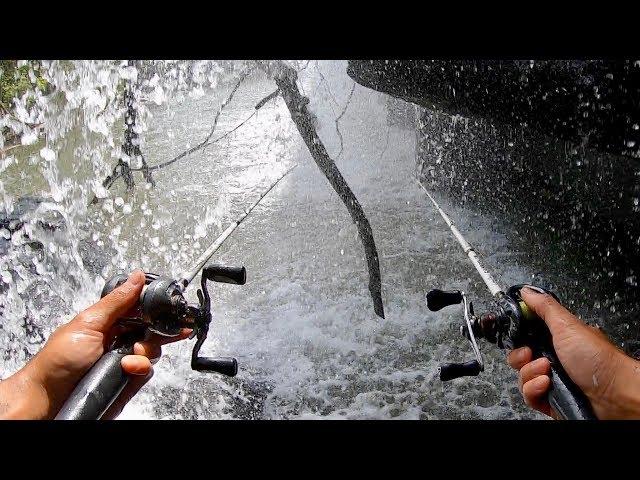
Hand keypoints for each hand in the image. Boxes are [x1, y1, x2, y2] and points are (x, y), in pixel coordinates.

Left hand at [0, 269, 190, 419]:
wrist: (49, 399)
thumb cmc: (58, 362)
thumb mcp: (88, 323)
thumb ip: (116, 302)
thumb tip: (136, 277)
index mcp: (109, 322)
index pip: (140, 310)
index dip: (156, 309)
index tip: (171, 308)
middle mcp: (119, 341)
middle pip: (152, 330)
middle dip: (155, 333)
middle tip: (145, 336)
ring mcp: (124, 362)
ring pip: (152, 352)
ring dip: (144, 353)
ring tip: (127, 359)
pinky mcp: (128, 382)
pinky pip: (147, 372)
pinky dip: (140, 369)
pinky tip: (126, 370)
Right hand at [507, 286, 639, 418]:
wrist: (614, 394)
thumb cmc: (599, 359)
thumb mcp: (568, 326)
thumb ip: (545, 307)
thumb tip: (527, 292)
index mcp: (555, 339)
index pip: (524, 336)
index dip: (517, 337)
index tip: (519, 337)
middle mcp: (552, 359)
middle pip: (518, 357)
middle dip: (521, 357)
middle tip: (531, 354)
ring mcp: (550, 379)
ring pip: (521, 376)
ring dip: (530, 373)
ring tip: (547, 372)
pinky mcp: (549, 399)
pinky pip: (528, 395)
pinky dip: (534, 390)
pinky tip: (547, 385)